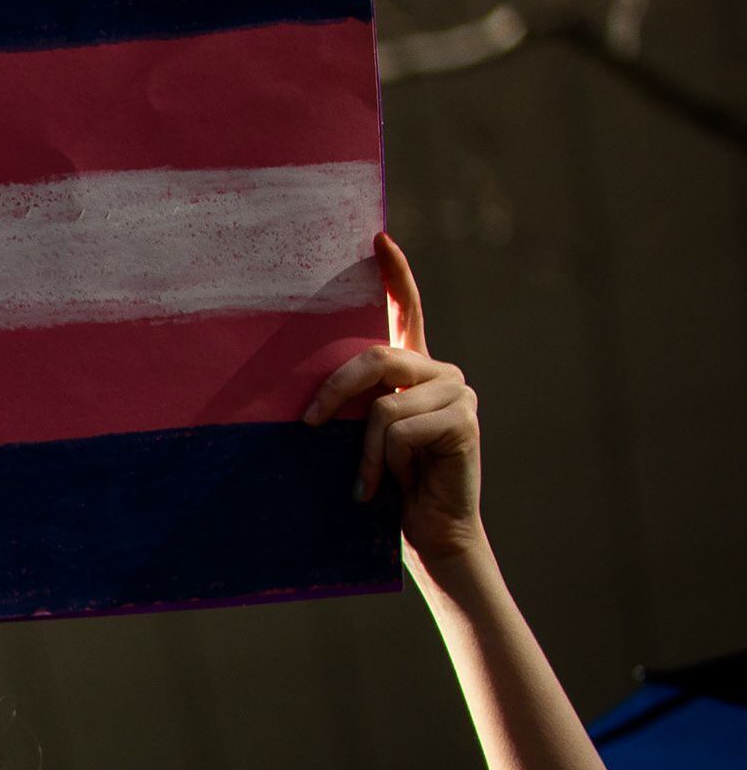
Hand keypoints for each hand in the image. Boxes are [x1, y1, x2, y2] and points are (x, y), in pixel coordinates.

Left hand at [307, 235, 483, 567]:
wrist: (426, 531)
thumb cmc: (386, 486)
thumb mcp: (359, 438)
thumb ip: (351, 405)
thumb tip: (305, 394)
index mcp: (413, 371)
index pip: (408, 311)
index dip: (396, 274)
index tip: (377, 239)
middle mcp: (440, 372)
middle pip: (377, 356)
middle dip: (334, 391)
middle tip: (309, 424)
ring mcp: (457, 392)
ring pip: (383, 404)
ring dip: (364, 451)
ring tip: (367, 481)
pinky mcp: (464, 419)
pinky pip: (400, 428)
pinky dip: (382, 463)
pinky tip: (390, 486)